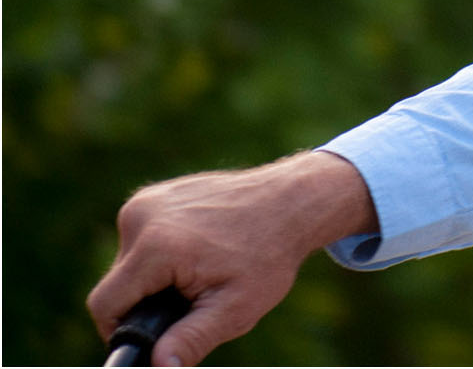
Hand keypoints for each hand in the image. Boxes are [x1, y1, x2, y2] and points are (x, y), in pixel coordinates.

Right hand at [87, 151, 376, 365]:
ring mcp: (148, 199)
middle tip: (192, 298)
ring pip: (129, 261)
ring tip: (202, 271)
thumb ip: (190, 340)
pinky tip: (200, 250)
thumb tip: (158, 367)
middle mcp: (142, 216)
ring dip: (155, 275)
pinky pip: (142, 237)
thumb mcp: (235, 307)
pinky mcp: (157, 193)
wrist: (294, 201)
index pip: (105, 305)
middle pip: (118, 283)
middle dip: (147, 300)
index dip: (121, 330)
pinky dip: (162, 251)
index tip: (155, 334)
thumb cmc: (270, 254)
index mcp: (155, 246)